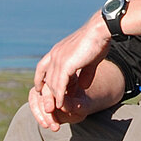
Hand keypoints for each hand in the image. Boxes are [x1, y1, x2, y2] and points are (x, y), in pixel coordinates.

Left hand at [30, 16, 117, 130]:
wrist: (100, 31)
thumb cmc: (97, 41)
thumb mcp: (89, 60)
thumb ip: (85, 73)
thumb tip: (83, 86)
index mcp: (58, 51)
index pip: (42, 67)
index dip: (40, 79)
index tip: (41, 90)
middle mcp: (54, 55)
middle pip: (45, 79)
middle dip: (46, 94)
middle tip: (48, 107)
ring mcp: (58, 59)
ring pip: (51, 84)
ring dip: (53, 98)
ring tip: (55, 110)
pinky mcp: (66, 64)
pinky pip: (59, 85)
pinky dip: (59, 96)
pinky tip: (61, 104)